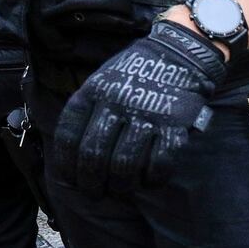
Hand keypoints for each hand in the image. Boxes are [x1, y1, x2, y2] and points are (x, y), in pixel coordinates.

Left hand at [53, 21, 225, 191]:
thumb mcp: (102, 78)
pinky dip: (153, 179)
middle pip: (94, 155)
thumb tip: (72, 156)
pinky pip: (160, 162)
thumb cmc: (138, 71)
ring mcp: (148, 114)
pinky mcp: (175, 123)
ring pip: (125, 164)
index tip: (71, 182)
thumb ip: (88, 109)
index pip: (69, 137)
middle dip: (91, 183)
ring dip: (121, 185)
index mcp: (94, 92)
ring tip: (121, 190)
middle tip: (95, 194)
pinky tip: (149, 181)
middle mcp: (118, 103)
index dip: (66, 166)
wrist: (182, 53)